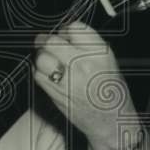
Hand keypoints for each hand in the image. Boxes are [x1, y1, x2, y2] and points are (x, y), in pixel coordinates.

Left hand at [33, 21, 137, 149]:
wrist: (111, 122)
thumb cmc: (111, 92)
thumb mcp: (108, 61)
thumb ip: (87, 45)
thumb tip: (64, 33)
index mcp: (99, 52)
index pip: (73, 28)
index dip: (66, 31)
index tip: (65, 35)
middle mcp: (82, 63)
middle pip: (52, 41)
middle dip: (46, 40)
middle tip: (45, 42)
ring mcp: (67, 79)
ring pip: (41, 58)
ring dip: (41, 56)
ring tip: (47, 59)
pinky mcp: (56, 93)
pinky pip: (38, 75)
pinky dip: (39, 72)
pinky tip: (47, 74)